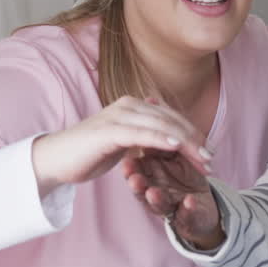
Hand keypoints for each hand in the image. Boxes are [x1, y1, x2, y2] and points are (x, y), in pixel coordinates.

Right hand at [31, 96, 211, 196]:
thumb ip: (141, 130)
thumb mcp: (121, 139)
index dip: (192, 134)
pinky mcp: (110, 131)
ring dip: (185, 143)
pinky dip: (161, 139)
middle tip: (211, 160)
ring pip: (161, 126)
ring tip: (202, 158)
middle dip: (194, 140)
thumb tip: (159, 110)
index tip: (208, 153)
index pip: (171, 118)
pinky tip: (176, 147)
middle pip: (171, 121)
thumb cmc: (89, 152)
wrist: (57, 159)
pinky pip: (142, 134)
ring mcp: (119, 116)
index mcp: (133, 106)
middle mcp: (128, 105)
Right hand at [120, 150, 223, 250]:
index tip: (126, 161)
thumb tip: (151, 120)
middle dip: (138, 185)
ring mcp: (171, 206)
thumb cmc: (184, 175)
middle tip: (133, 179)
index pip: (137, 172)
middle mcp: (155, 192)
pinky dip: (188, 209)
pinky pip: (187, 214)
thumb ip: (162, 143)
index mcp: (149, 177)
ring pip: (159, 205)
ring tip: (153, 193)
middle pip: (142, 190)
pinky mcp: (188, 218)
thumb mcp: (172, 155)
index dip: (132, 168)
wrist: (203, 206)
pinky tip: (190, 201)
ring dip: (156, 199)